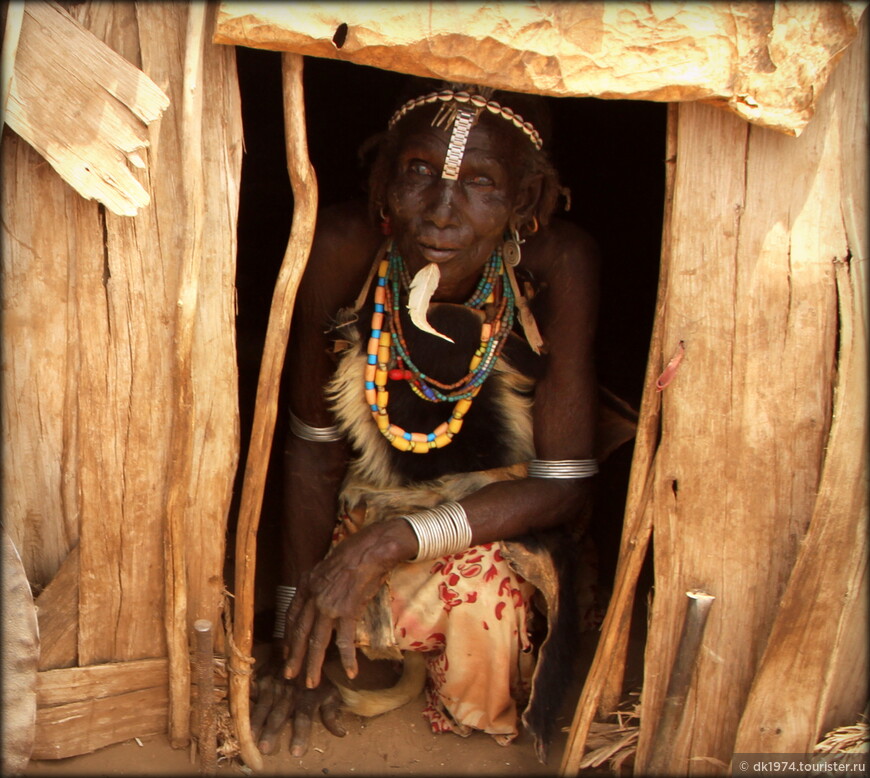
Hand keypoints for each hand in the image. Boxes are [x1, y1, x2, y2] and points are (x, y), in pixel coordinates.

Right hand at [251, 646, 345, 755]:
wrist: (303, 643)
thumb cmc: (318, 673)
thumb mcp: (331, 691)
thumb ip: (332, 714)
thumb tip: (342, 734)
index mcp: (307, 698)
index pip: (304, 718)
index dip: (300, 735)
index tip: (295, 752)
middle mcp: (290, 693)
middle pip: (280, 714)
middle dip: (272, 731)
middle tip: (265, 748)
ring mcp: (275, 685)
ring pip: (264, 705)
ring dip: (257, 721)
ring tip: (249, 736)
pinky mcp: (263, 677)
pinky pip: (252, 690)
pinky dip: (244, 700)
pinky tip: (235, 712)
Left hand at [283, 519, 416, 687]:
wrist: (370, 549)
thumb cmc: (353, 555)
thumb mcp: (326, 568)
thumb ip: (319, 586)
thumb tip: (320, 599)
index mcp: (306, 585)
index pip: (291, 616)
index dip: (288, 636)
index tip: (286, 650)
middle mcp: (312, 597)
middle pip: (299, 633)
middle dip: (293, 656)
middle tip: (290, 675)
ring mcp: (328, 606)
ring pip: (316, 642)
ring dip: (313, 665)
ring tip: (311, 683)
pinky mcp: (346, 612)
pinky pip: (344, 642)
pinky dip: (348, 659)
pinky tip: (350, 672)